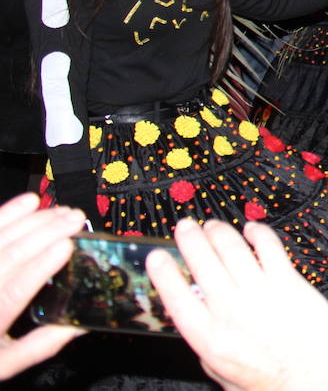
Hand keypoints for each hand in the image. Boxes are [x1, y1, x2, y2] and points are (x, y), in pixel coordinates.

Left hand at [0, 193, 84, 379]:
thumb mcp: (5, 363)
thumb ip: (41, 345)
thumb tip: (80, 325)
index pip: (15, 290)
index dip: (42, 267)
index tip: (68, 246)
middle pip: (9, 257)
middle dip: (45, 233)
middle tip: (74, 219)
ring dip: (32, 221)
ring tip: (60, 210)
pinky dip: (7, 214)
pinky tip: (28, 203)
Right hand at [146, 220, 327, 390]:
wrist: (315, 383)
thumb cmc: (271, 384)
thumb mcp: (223, 373)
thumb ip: (207, 345)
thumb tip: (198, 319)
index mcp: (209, 338)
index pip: (176, 297)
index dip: (163, 272)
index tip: (157, 255)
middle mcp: (231, 311)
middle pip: (203, 263)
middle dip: (190, 239)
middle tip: (185, 226)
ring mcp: (261, 293)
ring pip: (232, 249)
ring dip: (219, 232)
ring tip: (212, 225)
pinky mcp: (289, 283)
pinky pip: (269, 247)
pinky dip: (258, 233)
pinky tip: (252, 229)